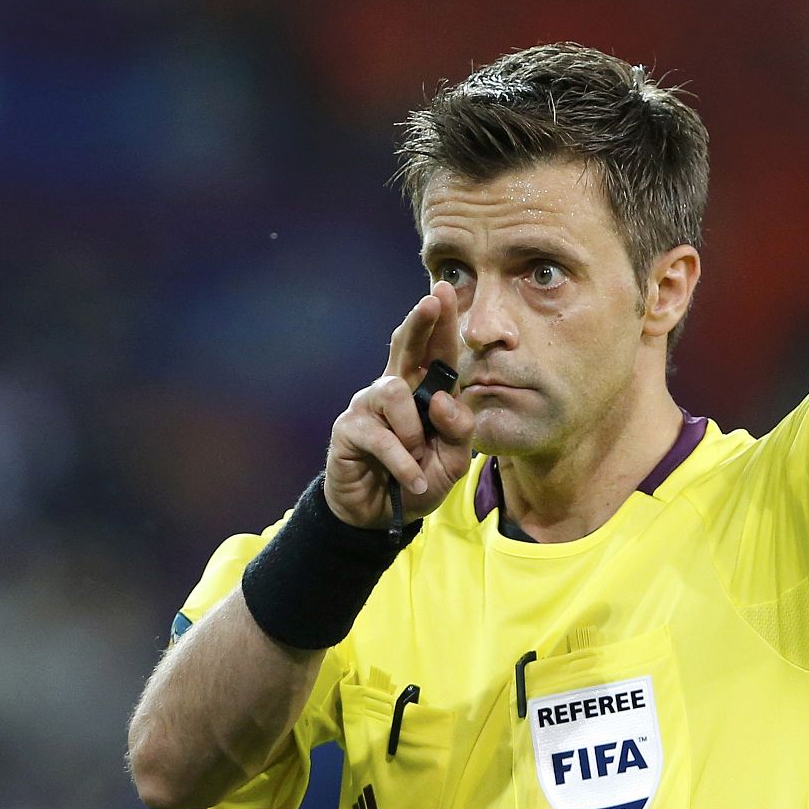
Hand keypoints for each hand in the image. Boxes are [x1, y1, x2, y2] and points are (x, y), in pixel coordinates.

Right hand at [325, 281, 475, 529]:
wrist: (379, 517)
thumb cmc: (416, 480)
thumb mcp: (451, 463)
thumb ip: (459, 432)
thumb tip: (443, 398)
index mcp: (424, 392)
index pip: (435, 352)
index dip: (441, 321)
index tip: (445, 291)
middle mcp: (395, 389)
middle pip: (404, 345)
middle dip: (420, 321)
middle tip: (433, 300)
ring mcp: (369, 406)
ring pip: (396, 394)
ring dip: (415, 433)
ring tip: (418, 461)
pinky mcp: (349, 428)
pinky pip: (382, 436)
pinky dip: (402, 462)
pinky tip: (410, 481)